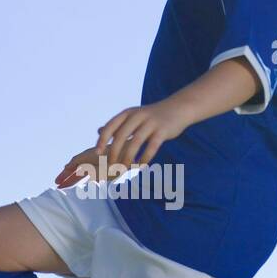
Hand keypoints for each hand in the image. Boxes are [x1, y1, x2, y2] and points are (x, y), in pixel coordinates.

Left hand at [54, 101, 188, 189]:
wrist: (178, 108)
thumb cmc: (152, 115)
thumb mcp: (133, 116)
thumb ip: (117, 124)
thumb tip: (99, 131)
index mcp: (128, 113)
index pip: (111, 126)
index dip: (102, 139)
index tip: (97, 152)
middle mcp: (138, 116)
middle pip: (121, 135)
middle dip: (114, 152)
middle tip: (110, 166)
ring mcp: (151, 122)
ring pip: (136, 142)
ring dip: (128, 158)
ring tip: (124, 169)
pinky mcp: (163, 130)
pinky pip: (152, 147)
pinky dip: (144, 158)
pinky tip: (140, 167)